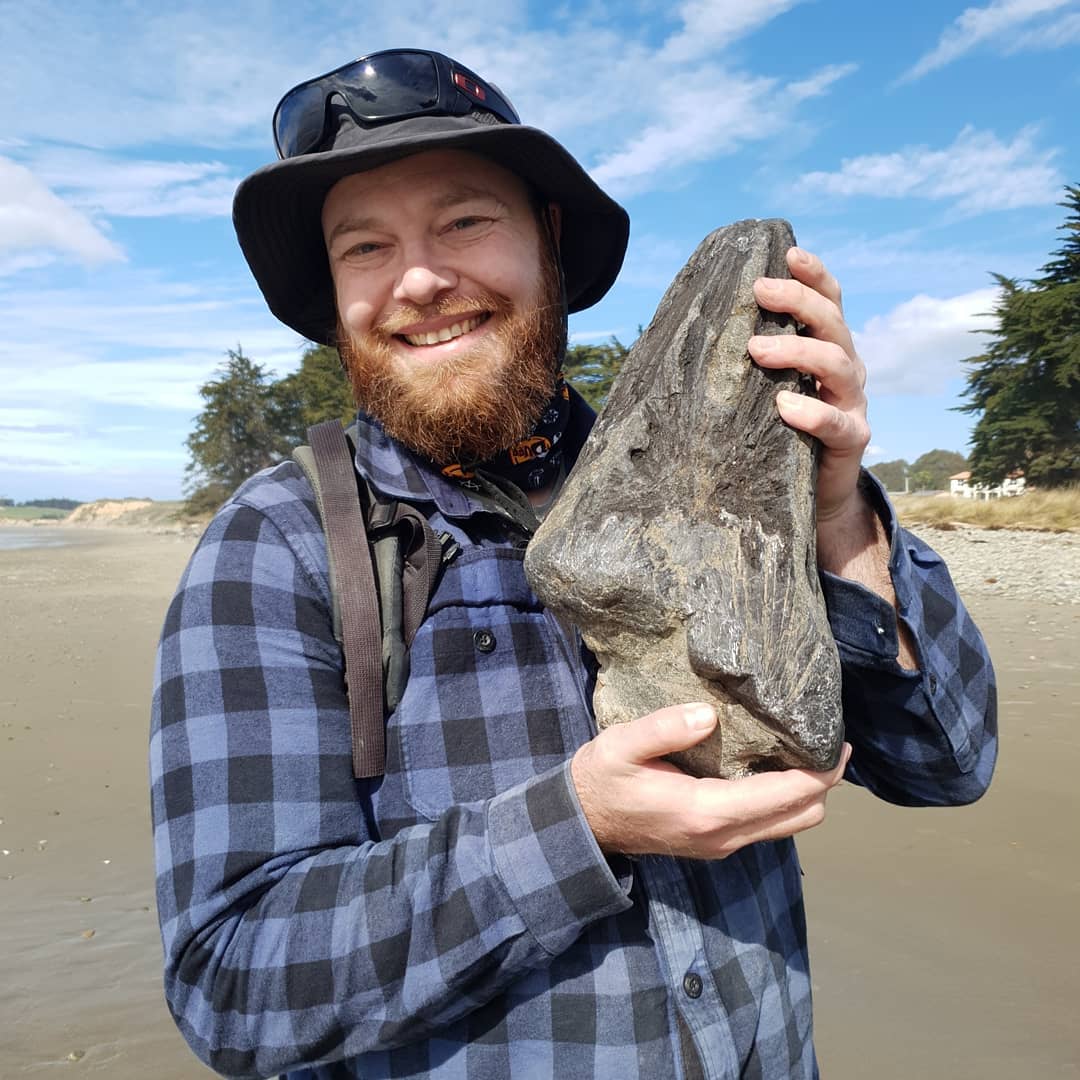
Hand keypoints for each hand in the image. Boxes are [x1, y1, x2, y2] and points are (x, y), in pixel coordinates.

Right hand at [571, 702, 850, 858]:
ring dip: (807, 793)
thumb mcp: (620, 746)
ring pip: (790, 825)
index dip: (821, 772)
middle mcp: (723, 837)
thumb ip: (663, 729)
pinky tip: (775, 767)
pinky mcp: (717, 843)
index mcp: (706, 812)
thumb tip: (710, 716)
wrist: (583, 824)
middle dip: (823, 782)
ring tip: (807, 751)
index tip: (839, 742)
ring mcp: (722, 845)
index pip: (786, 796)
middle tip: (828, 741)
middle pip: (802, 816)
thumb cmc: (601, 780)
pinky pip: (770, 825)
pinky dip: (785, 800)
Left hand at [747, 246, 868, 527]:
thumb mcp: (763, 391)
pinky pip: (838, 423)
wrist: (813, 496)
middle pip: (832, 323)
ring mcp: (852, 404)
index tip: (787, 253)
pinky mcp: (853, 441)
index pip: (828, 301)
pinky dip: (813, 412)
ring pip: (838, 364)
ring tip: (757, 349)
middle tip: (759, 292)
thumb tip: (693, 328)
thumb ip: (749, 360)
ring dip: (797, 351)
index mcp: (825, 349)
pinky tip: (785, 407)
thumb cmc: (778, 434)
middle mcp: (845, 369)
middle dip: (798, 301)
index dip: (813, 275)